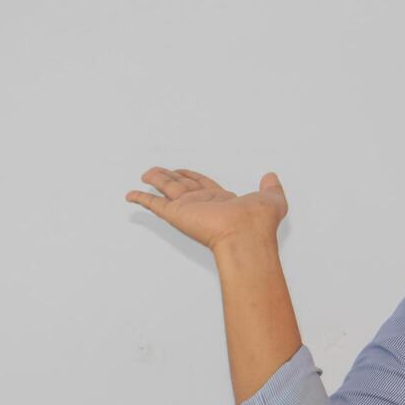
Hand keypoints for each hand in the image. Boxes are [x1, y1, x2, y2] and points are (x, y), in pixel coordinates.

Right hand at [125, 167, 288, 251]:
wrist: (247, 234)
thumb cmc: (259, 221)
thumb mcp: (273, 199)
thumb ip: (272, 187)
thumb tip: (272, 177)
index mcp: (222, 200)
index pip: (203, 184)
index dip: (192, 176)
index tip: (182, 170)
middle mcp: (204, 204)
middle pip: (182, 185)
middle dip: (171, 176)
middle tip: (158, 170)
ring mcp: (189, 209)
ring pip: (168, 189)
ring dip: (156, 180)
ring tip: (146, 173)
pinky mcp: (176, 215)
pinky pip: (154, 204)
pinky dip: (141, 198)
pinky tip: (131, 194)